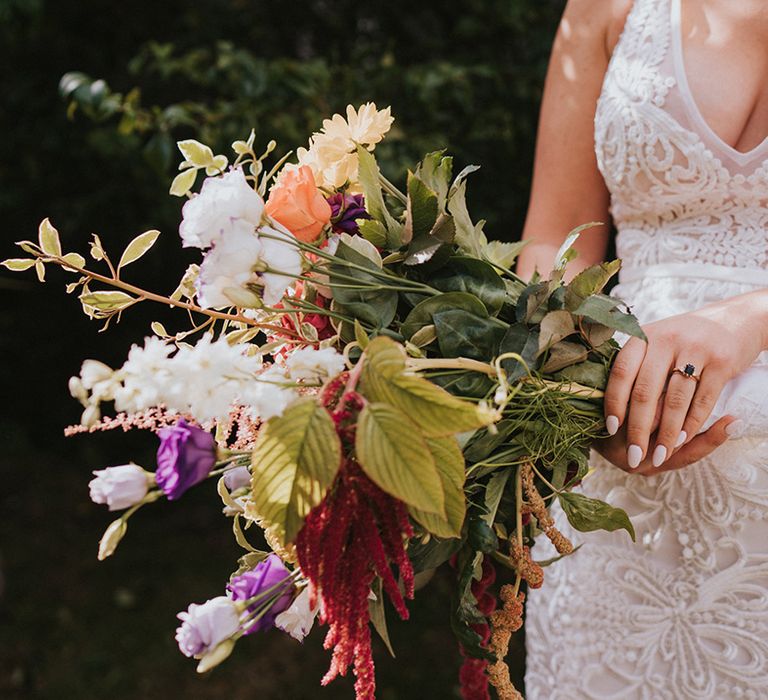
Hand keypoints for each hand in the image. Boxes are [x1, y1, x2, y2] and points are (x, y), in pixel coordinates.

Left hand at [602, 292, 767, 469]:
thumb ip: (637, 365)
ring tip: (659, 456)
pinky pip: (702, 400)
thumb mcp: (657, 341)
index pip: (621, 372)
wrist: (737, 318)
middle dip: (638, 429)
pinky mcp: (722, 360)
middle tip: (634, 455)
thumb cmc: (686, 338)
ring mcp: (695, 348)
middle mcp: (666, 338)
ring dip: (667, 434)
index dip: (614, 402)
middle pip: (645, 392)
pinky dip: (691, 424)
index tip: (610, 428)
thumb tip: (611, 406)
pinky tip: (683, 441)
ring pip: (675, 401)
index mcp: (644, 335)